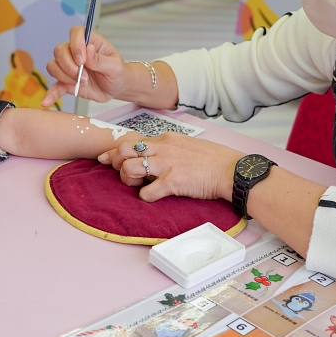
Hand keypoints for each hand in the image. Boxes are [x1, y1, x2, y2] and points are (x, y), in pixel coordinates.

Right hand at [43, 26, 129, 105]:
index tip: (82, 60)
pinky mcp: (66, 82)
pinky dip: (50, 93)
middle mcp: (76, 52)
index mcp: (90, 42)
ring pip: (53, 66)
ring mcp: (69, 67)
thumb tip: (88, 49)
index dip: (75, 44)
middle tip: (85, 77)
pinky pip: (54, 86)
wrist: (116, 88)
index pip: (76, 33)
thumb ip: (100, 59)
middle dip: (70, 66)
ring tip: (82, 84)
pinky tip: (47, 101)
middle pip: (60, 50)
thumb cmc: (118, 72)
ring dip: (65, 77)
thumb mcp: (115, 66)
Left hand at [99, 133, 242, 202]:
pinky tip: (153, 196)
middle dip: (116, 163)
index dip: (114, 151)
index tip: (105, 158)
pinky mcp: (171, 182)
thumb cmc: (213, 160)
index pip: (132, 141)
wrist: (230, 170)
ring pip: (129, 169)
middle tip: (121, 174)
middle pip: (124, 151)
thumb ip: (169, 148)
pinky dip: (145, 197)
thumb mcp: (187, 145)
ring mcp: (166, 164)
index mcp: (166, 139)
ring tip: (138, 185)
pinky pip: (146, 193)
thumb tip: (155, 155)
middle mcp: (162, 149)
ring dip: (128, 180)